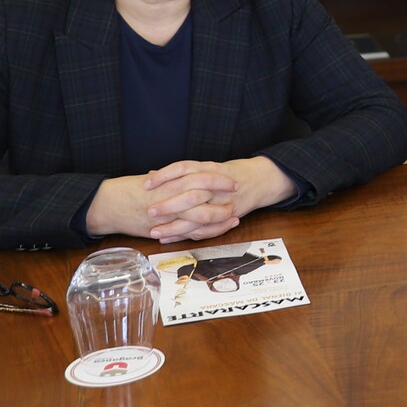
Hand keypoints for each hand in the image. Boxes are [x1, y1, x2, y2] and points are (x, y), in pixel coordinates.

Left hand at [143, 157, 295, 244]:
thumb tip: (151, 174)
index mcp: (209, 169)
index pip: (184, 168)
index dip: (165, 176)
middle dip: (169, 205)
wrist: (260, 179)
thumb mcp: (206, 167)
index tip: (146, 184)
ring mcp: (223, 202)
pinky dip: (187, 235)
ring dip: (175, 227)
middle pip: (190, 195)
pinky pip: (206, 229)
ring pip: (198, 217)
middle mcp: (216, 185)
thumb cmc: (229, 173)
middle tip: (150, 212)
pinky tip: (170, 238)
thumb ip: (180, 173)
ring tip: (155, 232)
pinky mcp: (227, 216)